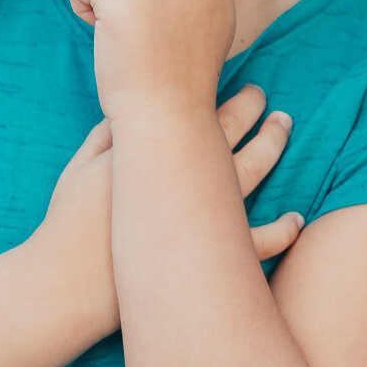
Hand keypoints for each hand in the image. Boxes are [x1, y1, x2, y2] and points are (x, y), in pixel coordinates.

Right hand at [30, 83, 301, 337]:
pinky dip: (282, 231)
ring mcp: (202, 216)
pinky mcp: (209, 257)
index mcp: (155, 150)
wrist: (69, 283)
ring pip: (253, 172)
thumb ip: (105, 135)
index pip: (200, 110)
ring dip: (272, 147)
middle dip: (253, 110)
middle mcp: (185, 176)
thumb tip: (125, 112)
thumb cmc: (70, 223)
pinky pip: (258, 243)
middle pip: (232, 132)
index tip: (238, 84)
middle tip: (265, 99)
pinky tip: (296, 220)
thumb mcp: (80, 166)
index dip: (223, 95)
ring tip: (283, 128)